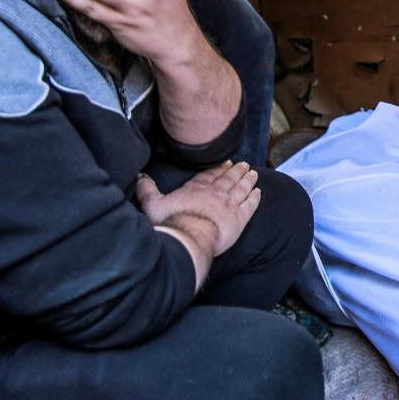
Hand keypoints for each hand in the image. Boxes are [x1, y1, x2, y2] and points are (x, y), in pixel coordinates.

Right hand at [136, 161, 260, 256]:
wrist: (189, 236)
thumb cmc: (171, 222)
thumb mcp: (153, 204)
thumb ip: (147, 189)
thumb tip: (140, 177)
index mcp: (197, 188)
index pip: (210, 175)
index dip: (219, 168)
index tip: (226, 162)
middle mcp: (215, 192)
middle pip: (229, 178)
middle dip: (237, 170)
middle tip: (244, 164)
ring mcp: (229, 204)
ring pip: (242, 188)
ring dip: (248, 180)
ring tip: (253, 173)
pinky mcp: (239, 217)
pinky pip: (250, 205)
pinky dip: (255, 197)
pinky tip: (258, 192)